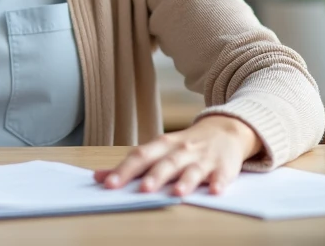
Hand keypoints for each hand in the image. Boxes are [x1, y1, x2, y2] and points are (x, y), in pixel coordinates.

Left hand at [94, 115, 260, 195]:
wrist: (225, 129)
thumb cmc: (185, 145)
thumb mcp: (158, 149)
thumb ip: (131, 165)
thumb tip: (99, 177)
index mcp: (162, 145)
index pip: (140, 156)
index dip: (124, 170)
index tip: (109, 184)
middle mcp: (181, 150)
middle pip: (166, 162)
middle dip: (154, 176)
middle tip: (143, 190)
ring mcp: (203, 159)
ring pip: (193, 169)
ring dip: (185, 181)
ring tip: (177, 194)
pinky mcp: (223, 167)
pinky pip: (222, 176)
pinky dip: (218, 182)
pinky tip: (215, 190)